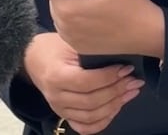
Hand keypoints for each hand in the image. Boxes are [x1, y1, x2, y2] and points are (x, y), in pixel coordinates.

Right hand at [23, 32, 141, 133]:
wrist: (33, 58)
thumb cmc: (54, 47)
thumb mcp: (69, 42)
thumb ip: (91, 50)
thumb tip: (120, 54)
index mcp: (56, 76)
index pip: (87, 82)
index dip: (109, 77)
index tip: (126, 68)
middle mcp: (56, 96)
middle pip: (92, 101)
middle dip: (117, 91)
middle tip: (134, 80)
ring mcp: (59, 109)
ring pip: (92, 116)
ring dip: (115, 106)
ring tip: (130, 92)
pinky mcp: (64, 115)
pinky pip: (85, 127)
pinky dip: (102, 122)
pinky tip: (116, 108)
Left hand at [36, 0, 164, 58]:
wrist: (149, 32)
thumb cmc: (129, 4)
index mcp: (66, 9)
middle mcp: (64, 27)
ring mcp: (71, 39)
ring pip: (61, 13)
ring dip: (73, 4)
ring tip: (97, 2)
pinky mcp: (80, 47)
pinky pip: (70, 27)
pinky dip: (78, 19)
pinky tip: (96, 17)